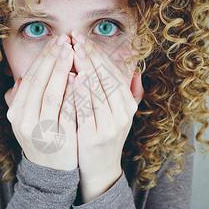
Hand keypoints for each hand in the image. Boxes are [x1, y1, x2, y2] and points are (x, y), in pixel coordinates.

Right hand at [4, 35, 77, 170]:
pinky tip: (79, 77)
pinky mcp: (59, 139)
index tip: (55, 41)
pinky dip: (72, 92)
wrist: (51, 174)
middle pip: (39, 82)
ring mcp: (40, 131)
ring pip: (51, 94)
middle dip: (53, 58)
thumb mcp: (27, 121)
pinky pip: (67, 111)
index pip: (30, 78)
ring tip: (73, 52)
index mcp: (16, 112)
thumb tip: (22, 77)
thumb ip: (24, 100)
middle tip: (66, 40)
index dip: (43, 58)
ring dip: (61, 70)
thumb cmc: (43, 139)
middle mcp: (23, 120)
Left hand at [71, 32, 143, 202]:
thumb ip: (128, 94)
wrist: (99, 171)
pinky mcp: (95, 137)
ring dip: (86, 67)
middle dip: (91, 54)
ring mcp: (111, 126)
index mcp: (127, 104)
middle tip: (75, 37)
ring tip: (74, 50)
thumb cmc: (104, 137)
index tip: (83, 38)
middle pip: (107, 77)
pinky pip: (87, 110)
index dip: (98, 53)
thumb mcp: (119, 115)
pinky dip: (81, 92)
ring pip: (99, 90)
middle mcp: (123, 113)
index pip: (113, 72)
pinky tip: (73, 77)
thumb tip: (135, 72)